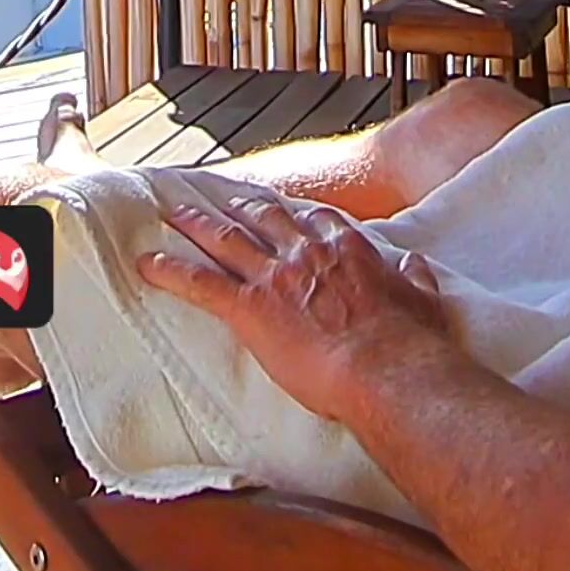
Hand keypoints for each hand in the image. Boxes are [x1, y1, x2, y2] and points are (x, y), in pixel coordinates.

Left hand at [136, 194, 454, 424]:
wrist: (387, 368)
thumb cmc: (409, 341)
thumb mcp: (423, 300)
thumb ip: (415, 276)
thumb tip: (415, 263)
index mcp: (345, 249)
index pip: (312, 219)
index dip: (292, 212)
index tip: (280, 207)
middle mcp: (304, 253)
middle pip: (261, 219)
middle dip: (237, 209)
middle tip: (219, 202)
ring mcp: (273, 276)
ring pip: (224, 240)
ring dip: (195, 225)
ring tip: (172, 215)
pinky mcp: (249, 307)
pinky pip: (199, 283)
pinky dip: (170, 272)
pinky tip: (147, 265)